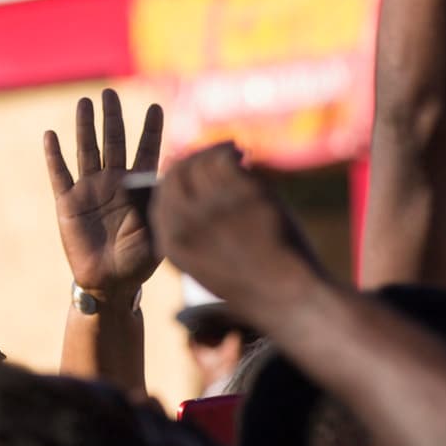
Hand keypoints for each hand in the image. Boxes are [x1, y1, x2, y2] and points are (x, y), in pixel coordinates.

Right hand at [45, 85, 163, 295]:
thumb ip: (157, 203)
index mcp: (138, 187)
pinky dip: (54, 156)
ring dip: (85, 127)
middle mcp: (114, 182)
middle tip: (109, 92)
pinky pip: (59, 175)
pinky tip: (51, 135)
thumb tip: (162, 176)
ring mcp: (89, 190)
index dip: (150, 130)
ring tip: (84, 102)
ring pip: (87, 151)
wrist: (109, 283)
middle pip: (113, 141)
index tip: (155, 107)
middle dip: (113, 117)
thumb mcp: (157, 230)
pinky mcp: (67, 203)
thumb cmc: (139, 260)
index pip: (146, 150)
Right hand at [150, 142, 318, 305]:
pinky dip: (231, 151)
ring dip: (213, 150)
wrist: (286, 295)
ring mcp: (214, 207)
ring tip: (231, 151)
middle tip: (206, 154)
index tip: (184, 169)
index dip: (172, 179)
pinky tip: (241, 154)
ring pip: (200, 161)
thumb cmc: (251, 283)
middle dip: (189, 159)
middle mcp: (187, 223)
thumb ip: (193, 233)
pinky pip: (224, 158)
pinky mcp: (241, 194)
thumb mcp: (206, 265)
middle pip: (175, 174)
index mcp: (172, 244)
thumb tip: (191, 193)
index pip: (160, 198)